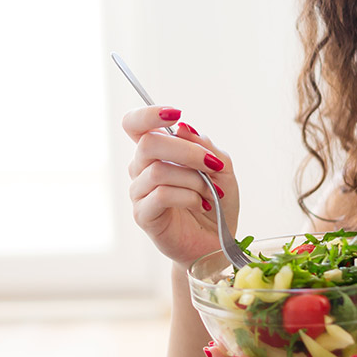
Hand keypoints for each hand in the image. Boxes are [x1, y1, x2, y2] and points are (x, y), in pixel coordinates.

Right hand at [122, 106, 239, 267]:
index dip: (148, 114)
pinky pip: (161, 195)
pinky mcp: (143, 215)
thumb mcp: (221, 168)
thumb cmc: (217, 202)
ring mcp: (140, 193)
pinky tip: (203, 205)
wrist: (219, 242)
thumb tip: (182, 128)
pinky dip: (188, 197)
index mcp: (157, 153)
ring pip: (158, 171)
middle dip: (187, 151)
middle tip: (213, 165)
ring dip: (194, 180)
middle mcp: (142, 169)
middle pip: (149, 143)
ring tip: (212, 193)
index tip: (175, 114)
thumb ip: (204, 146)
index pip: (134, 124)